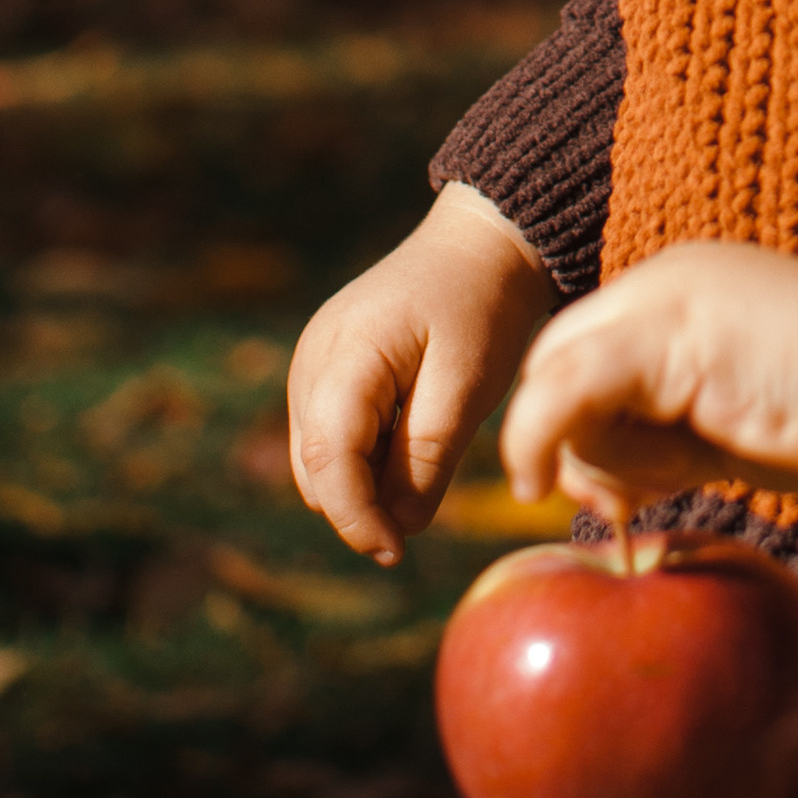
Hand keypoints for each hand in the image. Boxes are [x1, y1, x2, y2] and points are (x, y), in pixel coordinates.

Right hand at [290, 184, 557, 565]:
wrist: (483, 244)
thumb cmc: (483, 308)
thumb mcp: (468, 384)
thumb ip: (428, 456)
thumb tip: (398, 528)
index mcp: (346, 353)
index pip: (330, 457)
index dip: (356, 517)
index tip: (394, 553)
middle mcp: (313, 357)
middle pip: (316, 463)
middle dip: (357, 507)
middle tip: (411, 531)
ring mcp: (313, 359)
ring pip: (316, 454)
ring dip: (357, 483)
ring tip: (416, 478)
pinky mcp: (325, 367)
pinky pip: (328, 432)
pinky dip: (359, 457)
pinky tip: (404, 448)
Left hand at [499, 241, 797, 521]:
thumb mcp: (731, 418)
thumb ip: (668, 435)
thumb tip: (602, 488)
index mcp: (682, 290)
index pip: (584, 350)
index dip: (570, 424)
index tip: (609, 493)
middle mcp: (662, 280)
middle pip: (555, 357)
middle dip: (563, 439)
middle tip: (611, 505)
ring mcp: (661, 299)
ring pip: (557, 379)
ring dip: (597, 454)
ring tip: (684, 471)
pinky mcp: (665, 337)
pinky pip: (566, 389)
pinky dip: (538, 437)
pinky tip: (545, 478)